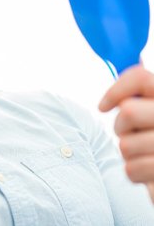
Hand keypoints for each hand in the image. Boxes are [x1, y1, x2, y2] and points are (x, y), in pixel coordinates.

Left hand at [99, 65, 153, 202]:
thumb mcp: (148, 110)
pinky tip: (149, 171)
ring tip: (144, 153)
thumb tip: (116, 88)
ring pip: (125, 145)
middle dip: (121, 127)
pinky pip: (131, 169)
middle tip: (132, 134)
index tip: (103, 107)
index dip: (116, 90)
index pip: (140, 78)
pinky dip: (135, 173)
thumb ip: (139, 97)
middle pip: (128, 112)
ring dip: (129, 152)